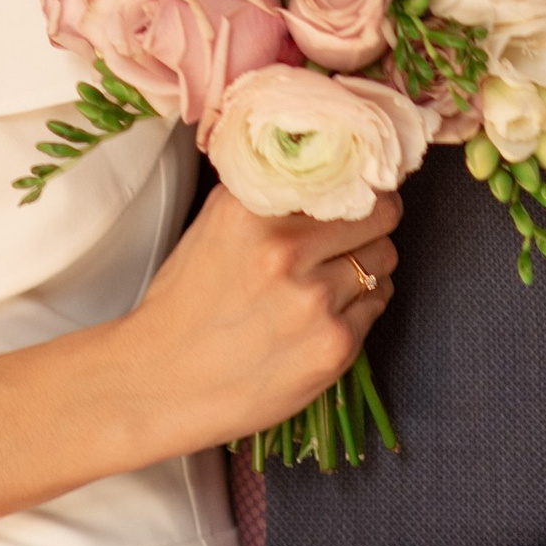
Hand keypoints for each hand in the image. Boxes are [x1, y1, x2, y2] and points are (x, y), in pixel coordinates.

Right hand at [126, 180, 397, 451]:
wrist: (162, 381)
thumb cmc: (187, 303)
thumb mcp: (214, 224)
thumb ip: (268, 190)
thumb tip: (330, 165)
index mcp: (254, 210)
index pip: (346, 176)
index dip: (357, 186)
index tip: (357, 195)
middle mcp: (286, 249)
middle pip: (379, 217)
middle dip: (370, 226)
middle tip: (350, 240)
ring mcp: (314, 300)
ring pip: (383, 261)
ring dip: (366, 268)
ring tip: (327, 283)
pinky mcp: (333, 346)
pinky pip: (377, 304)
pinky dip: (360, 306)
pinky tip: (322, 317)